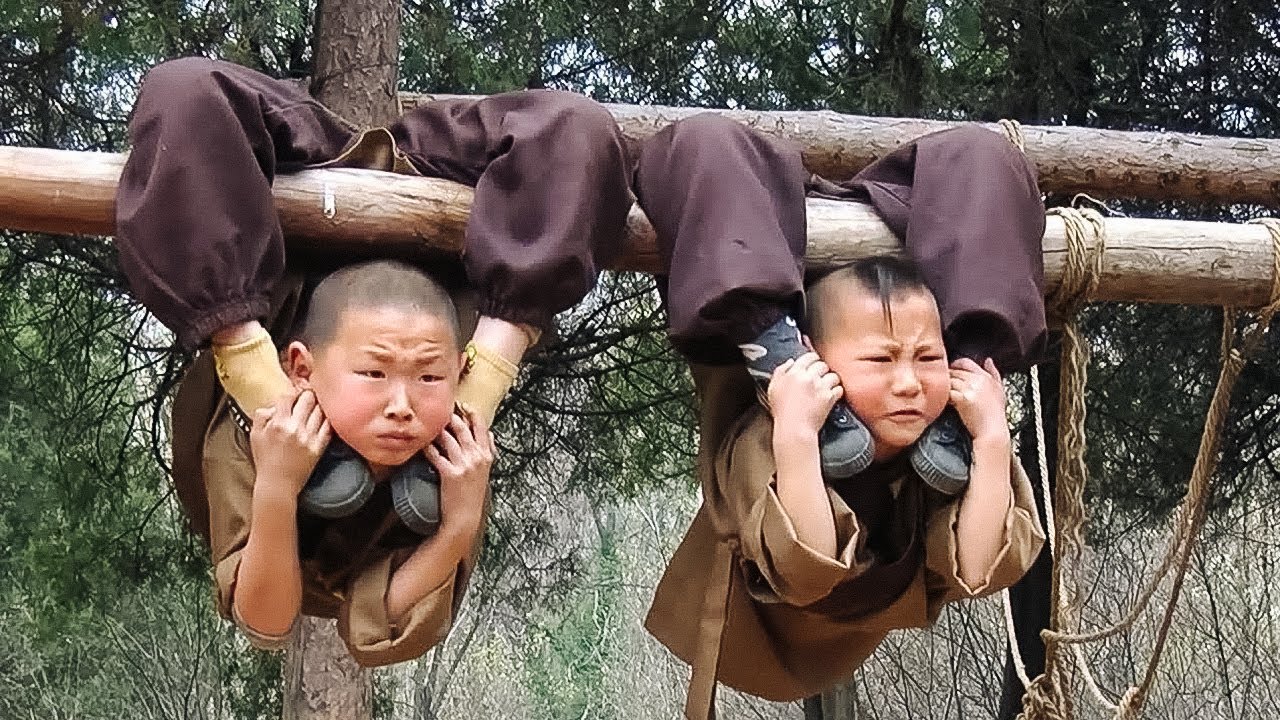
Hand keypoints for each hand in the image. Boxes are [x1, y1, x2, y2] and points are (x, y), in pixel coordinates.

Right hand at [250, 389, 330, 494]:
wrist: (278, 484)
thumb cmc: (265, 461)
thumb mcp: (255, 436)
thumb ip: (261, 417)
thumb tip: (272, 406)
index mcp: (278, 423)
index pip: (288, 396)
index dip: (291, 394)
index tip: (293, 397)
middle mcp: (295, 428)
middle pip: (308, 399)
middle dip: (308, 396)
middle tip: (308, 398)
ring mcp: (309, 437)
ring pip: (321, 410)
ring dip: (319, 407)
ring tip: (317, 408)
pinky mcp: (319, 447)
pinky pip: (329, 427)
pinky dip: (328, 420)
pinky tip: (325, 419)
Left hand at [425, 409, 494, 531]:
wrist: (465, 518)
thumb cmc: (473, 495)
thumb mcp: (487, 470)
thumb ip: (489, 450)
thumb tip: (490, 433)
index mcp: (487, 455)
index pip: (481, 426)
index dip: (471, 413)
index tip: (462, 405)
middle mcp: (477, 457)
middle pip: (463, 428)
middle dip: (451, 416)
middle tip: (441, 411)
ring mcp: (464, 465)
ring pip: (449, 439)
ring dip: (438, 429)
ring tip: (429, 423)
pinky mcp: (450, 474)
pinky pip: (436, 455)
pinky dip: (428, 447)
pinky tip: (421, 443)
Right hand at [766, 352, 842, 435]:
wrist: (794, 429)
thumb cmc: (782, 411)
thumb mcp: (773, 388)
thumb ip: (780, 371)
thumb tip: (791, 362)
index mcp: (794, 373)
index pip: (808, 357)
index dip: (812, 359)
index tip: (813, 363)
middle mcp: (809, 377)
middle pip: (822, 365)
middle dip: (822, 370)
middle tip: (820, 377)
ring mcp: (820, 387)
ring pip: (833, 375)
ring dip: (831, 380)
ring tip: (827, 387)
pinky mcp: (829, 398)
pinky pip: (839, 389)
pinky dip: (837, 392)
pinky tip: (832, 396)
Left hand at [948, 358, 1008, 443]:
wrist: (992, 431)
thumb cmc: (995, 414)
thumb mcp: (999, 390)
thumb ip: (994, 373)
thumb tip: (988, 360)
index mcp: (986, 377)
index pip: (966, 362)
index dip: (955, 365)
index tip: (951, 370)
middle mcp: (978, 381)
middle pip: (955, 371)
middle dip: (947, 376)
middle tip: (942, 383)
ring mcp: (970, 389)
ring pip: (949, 380)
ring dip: (944, 385)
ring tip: (941, 391)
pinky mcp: (962, 399)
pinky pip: (948, 391)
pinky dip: (944, 395)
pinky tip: (943, 400)